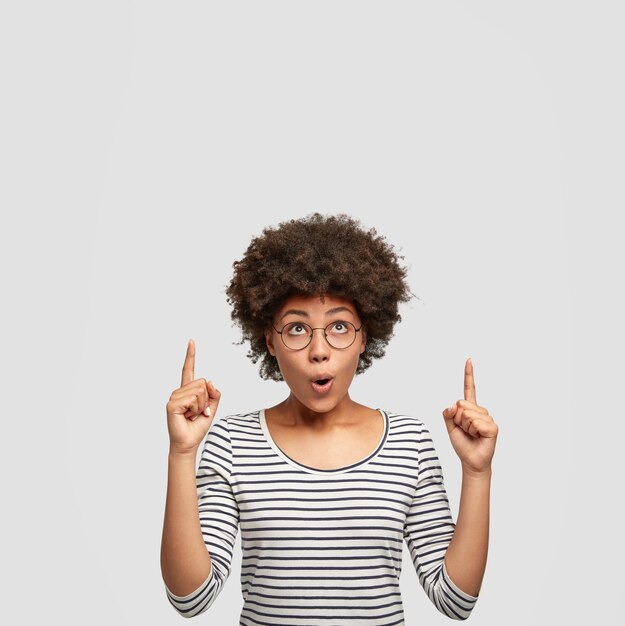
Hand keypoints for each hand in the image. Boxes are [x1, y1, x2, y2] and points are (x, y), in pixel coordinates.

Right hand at [165, 339, 221, 454]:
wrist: (189, 443)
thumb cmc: (197, 426)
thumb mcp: (212, 408)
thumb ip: (215, 393)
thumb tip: (210, 381)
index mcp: (188, 391)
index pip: (188, 370)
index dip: (190, 355)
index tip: (191, 341)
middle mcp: (179, 392)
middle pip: (202, 383)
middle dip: (206, 400)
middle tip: (198, 412)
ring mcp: (174, 397)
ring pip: (199, 391)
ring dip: (201, 406)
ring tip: (192, 415)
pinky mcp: (172, 405)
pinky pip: (193, 399)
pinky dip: (196, 410)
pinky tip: (187, 417)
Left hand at [442, 358, 497, 474]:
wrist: (471, 461)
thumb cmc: (463, 444)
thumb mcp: (450, 428)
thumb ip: (448, 415)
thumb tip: (452, 406)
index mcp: (469, 409)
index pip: (469, 388)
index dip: (469, 374)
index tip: (469, 360)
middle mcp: (479, 411)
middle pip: (460, 404)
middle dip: (457, 419)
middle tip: (464, 430)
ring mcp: (487, 418)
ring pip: (466, 414)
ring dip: (464, 427)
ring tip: (471, 434)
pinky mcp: (492, 427)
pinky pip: (475, 422)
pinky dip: (472, 431)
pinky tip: (478, 437)